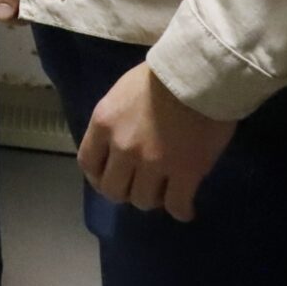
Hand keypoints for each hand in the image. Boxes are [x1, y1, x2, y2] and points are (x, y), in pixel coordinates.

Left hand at [79, 63, 236, 220]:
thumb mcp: (121, 94)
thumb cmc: (161, 76)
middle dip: (125, 191)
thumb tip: (118, 143)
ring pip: (143, 200)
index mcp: (103, 124)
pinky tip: (185, 208)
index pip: (88, 163)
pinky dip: (181, 211)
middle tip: (140, 186)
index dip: (98, 177)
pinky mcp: (185, 173)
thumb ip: (115, 123)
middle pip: (113, 189)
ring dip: (153, 199)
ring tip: (164, 192)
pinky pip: (177, 205)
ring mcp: (153, 163)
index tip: (109, 178)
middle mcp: (123, 148)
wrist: (198, 74)